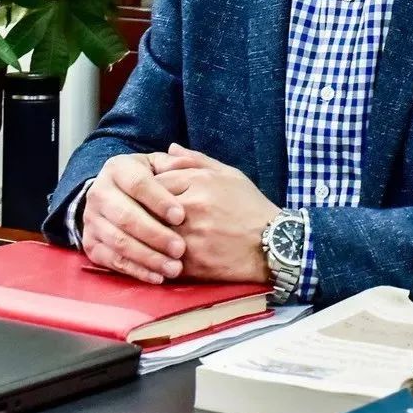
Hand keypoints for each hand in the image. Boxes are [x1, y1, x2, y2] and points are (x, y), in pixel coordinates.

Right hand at [81, 150, 201, 284]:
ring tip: (174, 267)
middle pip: (126, 217)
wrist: (115, 195)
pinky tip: (157, 276)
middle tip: (181, 248)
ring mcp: (92, 220)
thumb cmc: (147, 180)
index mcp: (117, 169)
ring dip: (148, 257)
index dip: (159, 200)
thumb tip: (179, 154)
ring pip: (119, 242)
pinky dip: (136, 271)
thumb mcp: (157, 165)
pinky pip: (112, 261)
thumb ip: (174, 162)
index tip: (181, 216)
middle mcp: (99, 193)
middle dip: (155, 235)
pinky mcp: (90, 244)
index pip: (138, 184)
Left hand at [153, 143, 280, 282]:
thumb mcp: (228, 174)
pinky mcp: (191, 263)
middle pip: (148, 208)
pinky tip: (158, 253)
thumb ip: (196, 160)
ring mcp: (190, 237)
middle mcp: (192, 208)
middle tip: (140, 214)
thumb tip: (169, 149)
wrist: (272, 243)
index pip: (156, 181)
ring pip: (152, 234)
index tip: (147, 194)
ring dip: (147, 234)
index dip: (148, 188)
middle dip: (142, 211)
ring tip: (146, 234)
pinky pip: (161, 258)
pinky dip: (156, 255)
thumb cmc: (249, 205)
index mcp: (200, 182)